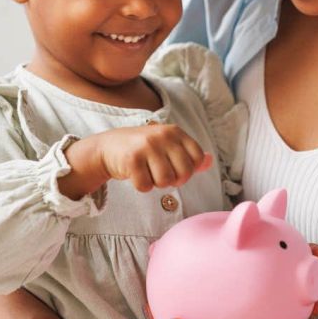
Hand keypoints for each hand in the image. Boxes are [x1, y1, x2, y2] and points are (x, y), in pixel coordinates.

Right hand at [97, 123, 212, 190]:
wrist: (107, 147)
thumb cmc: (143, 149)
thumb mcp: (168, 146)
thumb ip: (189, 154)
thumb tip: (210, 161)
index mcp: (175, 132)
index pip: (196, 158)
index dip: (188, 170)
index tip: (175, 168)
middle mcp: (162, 136)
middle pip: (184, 173)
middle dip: (173, 180)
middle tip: (160, 173)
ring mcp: (147, 146)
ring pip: (165, 181)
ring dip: (156, 183)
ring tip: (148, 172)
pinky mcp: (132, 159)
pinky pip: (146, 186)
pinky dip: (141, 186)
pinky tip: (136, 175)